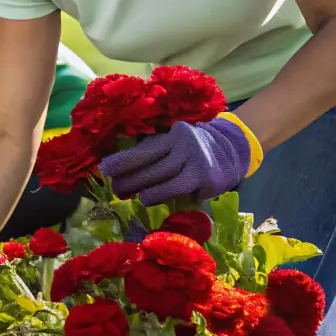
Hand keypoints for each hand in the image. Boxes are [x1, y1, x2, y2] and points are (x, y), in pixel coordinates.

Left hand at [99, 116, 256, 206]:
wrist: (231, 149)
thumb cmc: (189, 149)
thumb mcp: (171, 143)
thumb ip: (151, 153)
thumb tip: (118, 171)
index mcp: (174, 135)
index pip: (146, 149)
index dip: (124, 160)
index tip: (105, 169)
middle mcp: (188, 146)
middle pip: (156, 167)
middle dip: (132, 180)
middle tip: (116, 189)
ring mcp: (201, 164)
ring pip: (170, 182)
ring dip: (150, 192)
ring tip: (138, 198)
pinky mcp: (211, 181)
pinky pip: (187, 193)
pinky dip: (170, 198)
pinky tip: (158, 201)